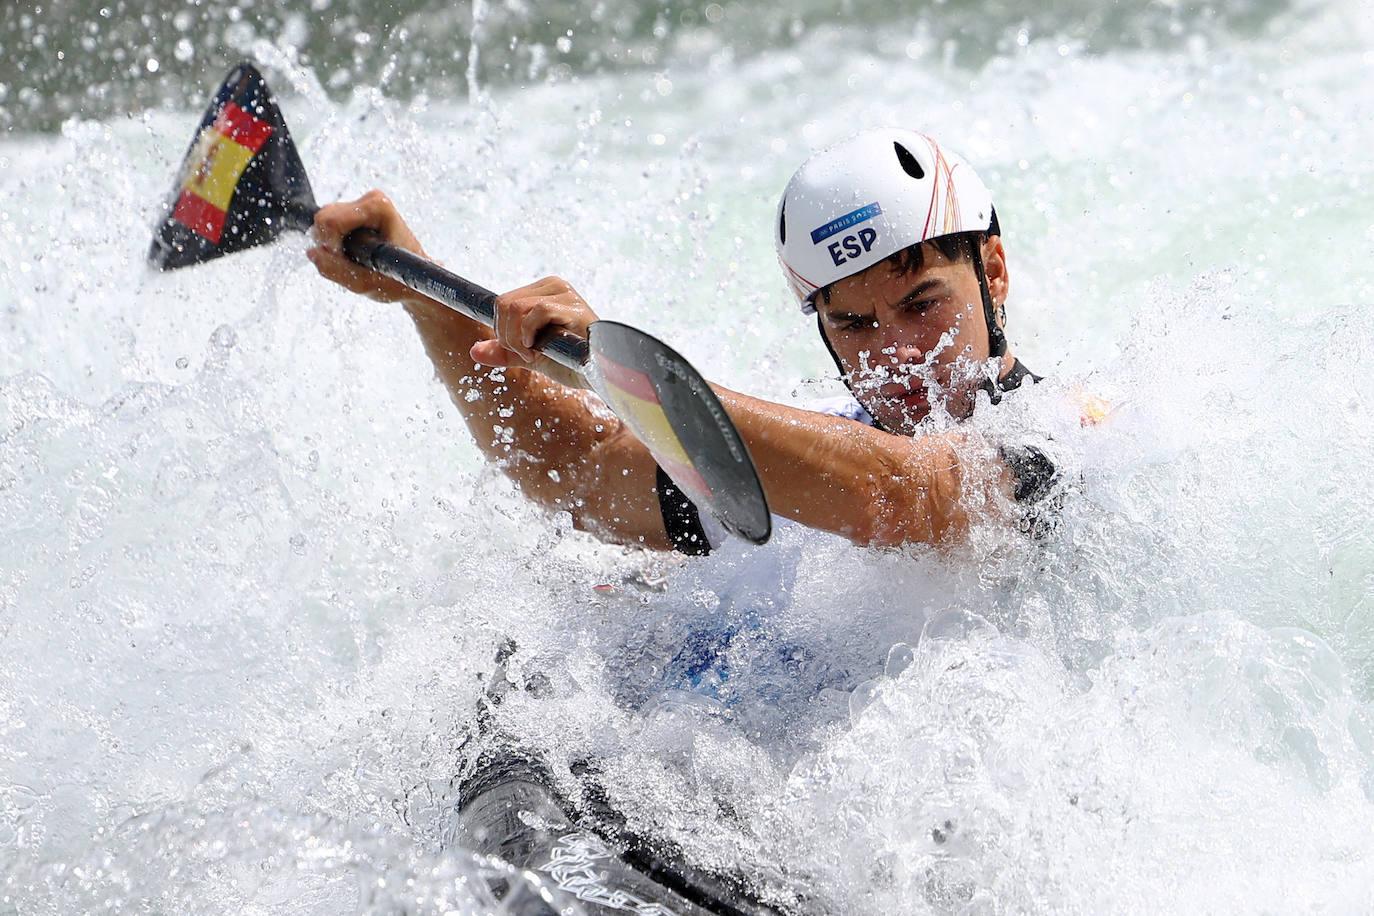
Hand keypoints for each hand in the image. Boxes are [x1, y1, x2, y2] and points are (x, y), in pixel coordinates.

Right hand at [308, 190, 428, 302]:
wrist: (416, 279)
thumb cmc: (399, 280)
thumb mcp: (366, 283)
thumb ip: (336, 270)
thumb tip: (312, 253)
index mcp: (378, 207)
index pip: (331, 221)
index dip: (331, 246)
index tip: (350, 262)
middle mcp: (372, 199)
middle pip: (323, 217)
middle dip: (328, 244)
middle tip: (351, 263)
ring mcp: (364, 204)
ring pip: (322, 221)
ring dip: (331, 245)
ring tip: (356, 260)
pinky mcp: (356, 212)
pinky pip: (327, 226)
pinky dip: (333, 244)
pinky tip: (354, 254)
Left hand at [470, 276, 599, 387]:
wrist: (599, 375)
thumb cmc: (570, 363)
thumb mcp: (531, 357)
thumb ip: (505, 352)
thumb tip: (474, 352)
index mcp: (543, 292)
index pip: (503, 302)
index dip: (500, 327)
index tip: (511, 347)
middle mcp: (554, 286)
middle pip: (504, 304)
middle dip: (506, 336)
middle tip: (525, 354)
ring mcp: (564, 293)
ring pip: (514, 308)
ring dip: (515, 339)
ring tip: (534, 354)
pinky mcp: (573, 305)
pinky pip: (535, 312)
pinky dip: (528, 335)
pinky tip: (539, 350)